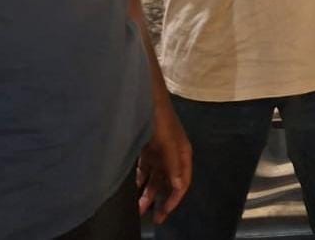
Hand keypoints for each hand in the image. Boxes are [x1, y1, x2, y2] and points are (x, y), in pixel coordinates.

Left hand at [137, 92, 191, 223]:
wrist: (144, 95)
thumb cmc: (158, 116)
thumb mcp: (166, 140)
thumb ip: (172, 163)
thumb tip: (178, 187)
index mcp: (182, 153)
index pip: (182, 182)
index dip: (174, 199)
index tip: (164, 214)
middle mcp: (173, 155)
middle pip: (169, 183)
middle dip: (160, 200)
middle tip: (151, 219)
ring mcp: (159, 152)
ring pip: (155, 178)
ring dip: (148, 193)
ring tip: (138, 209)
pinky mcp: (147, 149)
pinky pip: (144, 170)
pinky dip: (140, 181)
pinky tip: (132, 189)